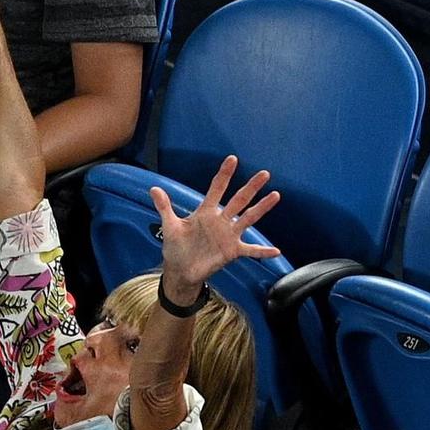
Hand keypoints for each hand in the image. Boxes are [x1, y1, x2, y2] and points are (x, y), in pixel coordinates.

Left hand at [150, 155, 281, 293]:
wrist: (180, 270)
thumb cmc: (176, 247)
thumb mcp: (170, 225)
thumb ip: (164, 207)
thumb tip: (153, 188)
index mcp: (205, 212)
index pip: (216, 189)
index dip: (224, 175)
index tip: (232, 159)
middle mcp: (220, 221)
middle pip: (238, 200)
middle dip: (250, 187)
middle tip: (264, 174)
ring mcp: (228, 235)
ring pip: (248, 218)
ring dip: (261, 208)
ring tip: (275, 196)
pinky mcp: (232, 251)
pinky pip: (251, 250)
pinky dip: (262, 251)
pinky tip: (275, 251)